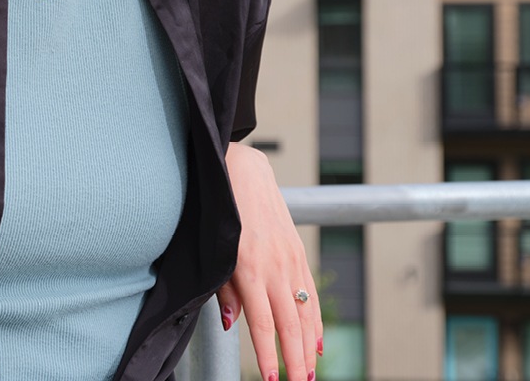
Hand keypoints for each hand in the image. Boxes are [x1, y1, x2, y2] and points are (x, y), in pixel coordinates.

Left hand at [216, 142, 321, 380]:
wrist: (240, 170)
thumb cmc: (219, 211)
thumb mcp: (212, 251)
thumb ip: (225, 290)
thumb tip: (234, 325)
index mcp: (249, 269)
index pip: (262, 324)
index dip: (268, 355)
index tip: (272, 379)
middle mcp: (275, 267)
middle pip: (291, 324)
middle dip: (296, 361)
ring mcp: (290, 259)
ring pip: (306, 311)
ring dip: (309, 346)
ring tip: (310, 372)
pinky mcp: (298, 251)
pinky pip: (310, 292)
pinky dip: (316, 320)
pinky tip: (316, 342)